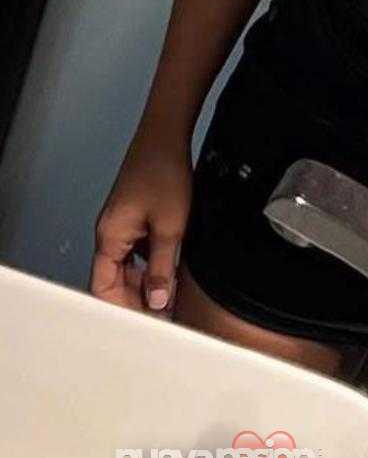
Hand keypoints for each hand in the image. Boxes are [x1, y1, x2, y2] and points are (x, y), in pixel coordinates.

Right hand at [90, 124, 192, 316]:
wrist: (167, 136)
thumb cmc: (164, 171)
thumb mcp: (169, 227)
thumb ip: (161, 267)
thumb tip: (158, 300)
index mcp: (109, 237)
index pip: (103, 288)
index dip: (124, 309)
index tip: (147, 321)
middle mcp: (110, 233)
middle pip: (115, 280)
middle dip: (138, 299)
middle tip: (165, 313)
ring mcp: (123, 225)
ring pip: (128, 267)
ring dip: (148, 281)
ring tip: (172, 294)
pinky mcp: (136, 217)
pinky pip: (139, 251)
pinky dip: (153, 263)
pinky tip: (174, 268)